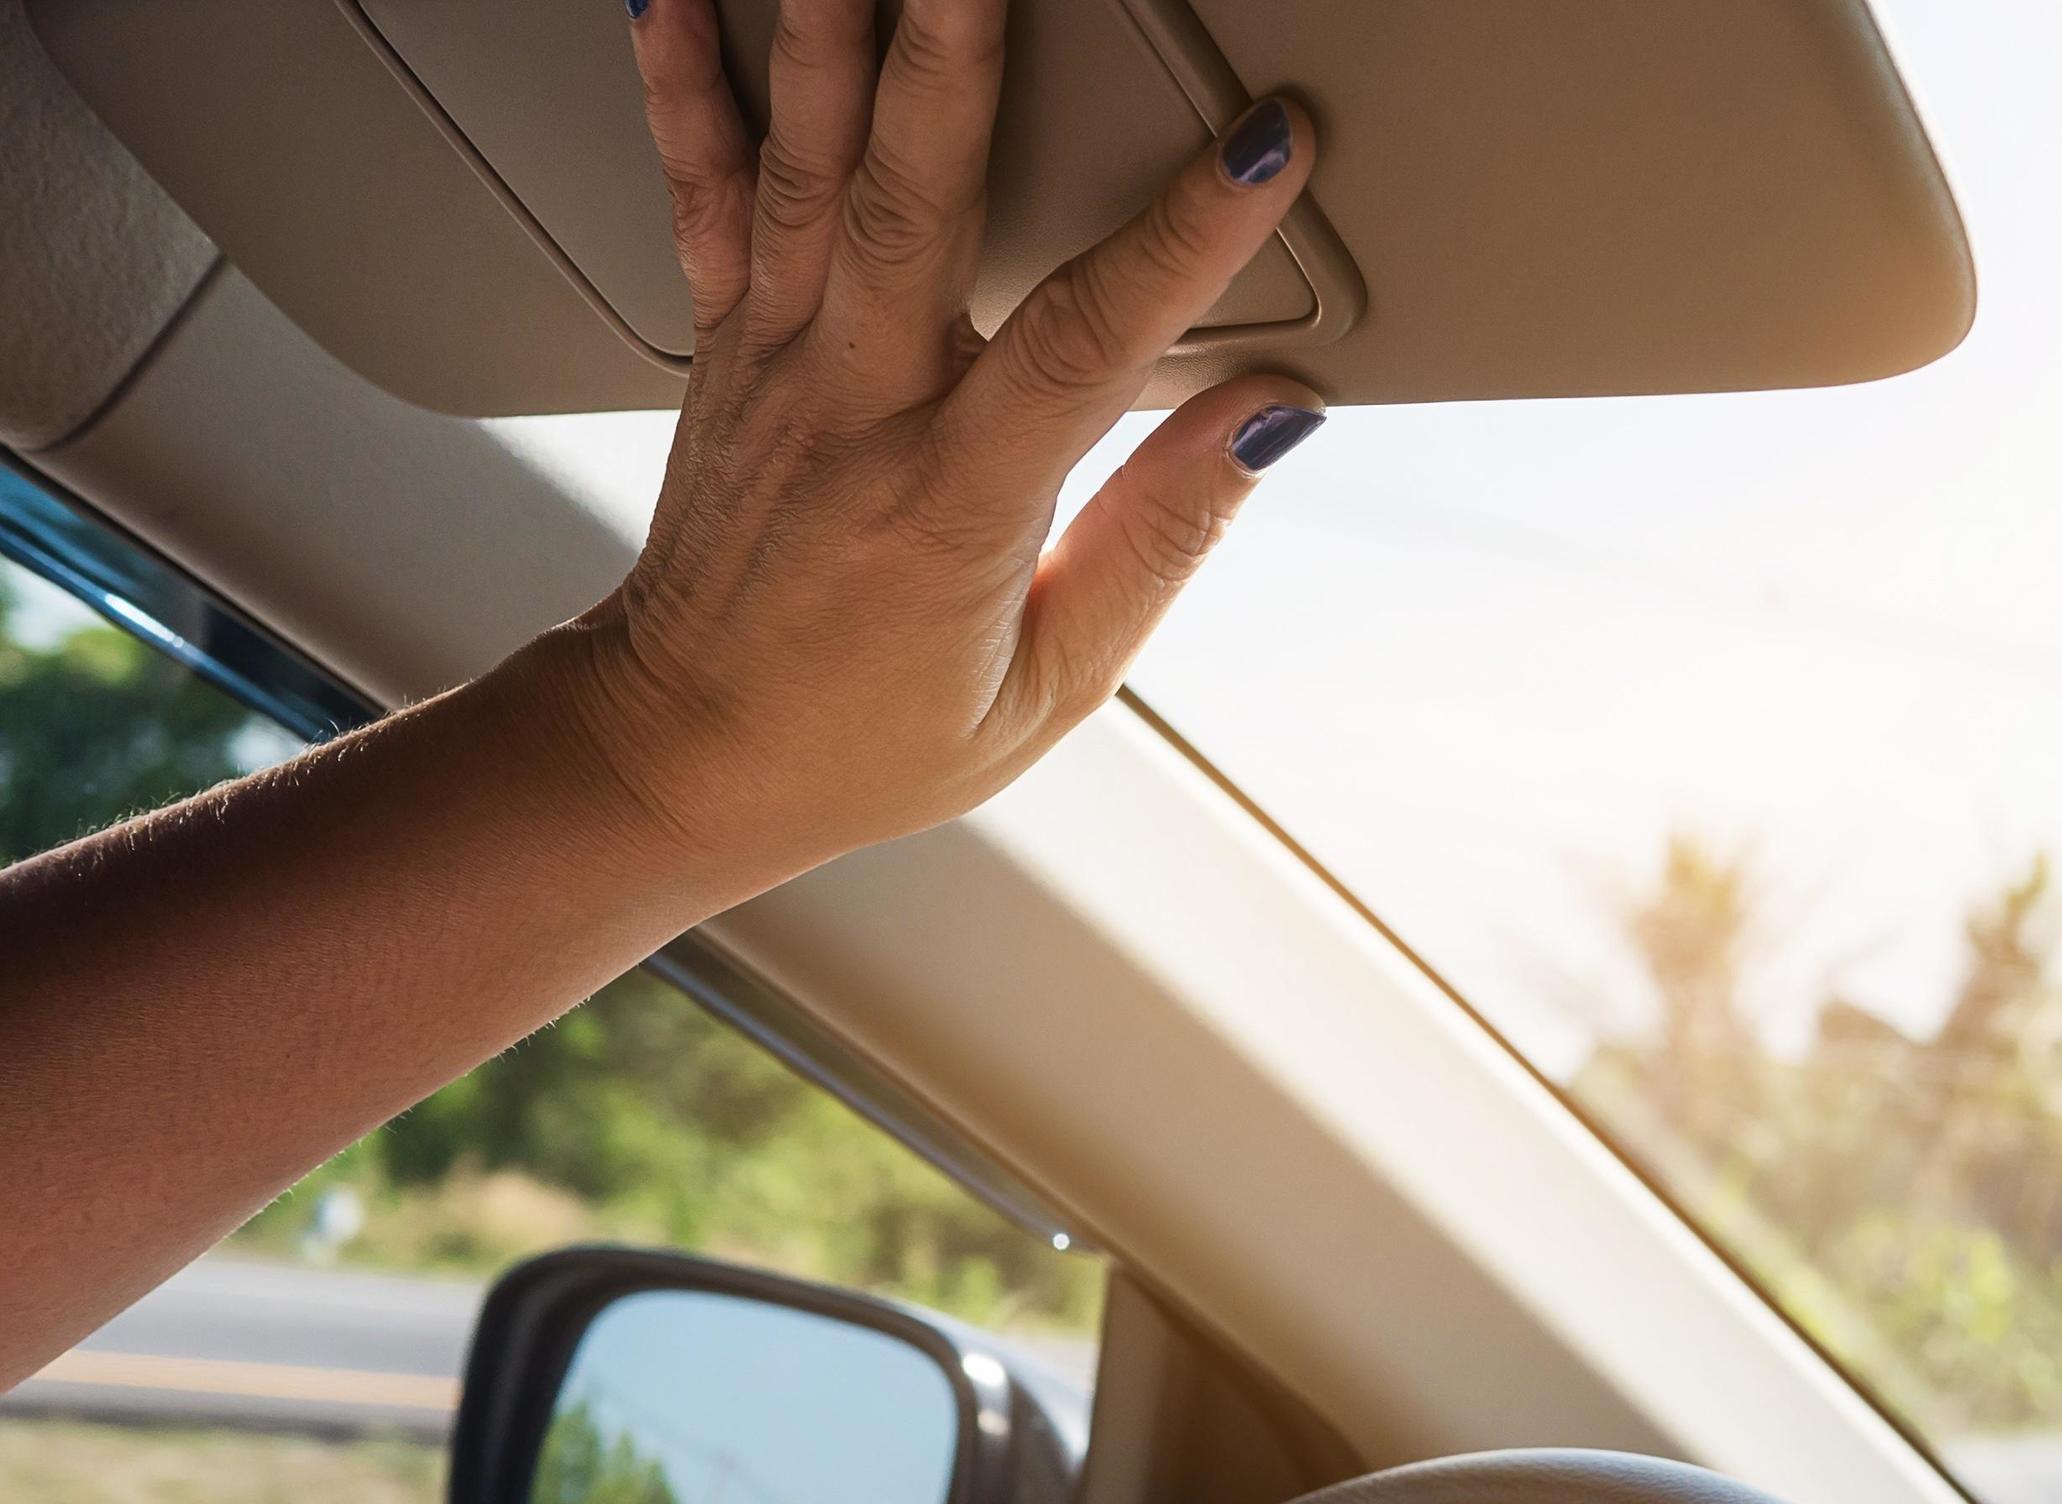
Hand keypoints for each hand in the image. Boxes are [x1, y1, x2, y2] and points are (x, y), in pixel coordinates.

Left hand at [531, 0, 1326, 890]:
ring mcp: (772, 364)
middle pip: (912, 200)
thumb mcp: (1054, 680)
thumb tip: (1270, 417)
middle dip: (958, 52)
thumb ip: (1163, 532)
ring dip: (833, 33)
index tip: (1262, 149)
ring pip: (805, 168)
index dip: (1185, 239)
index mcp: (951, 503)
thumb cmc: (863, 735)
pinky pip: (701, 197)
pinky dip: (684, 90)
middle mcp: (852, 411)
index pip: (1087, 344)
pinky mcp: (721, 343)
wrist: (675, 757)